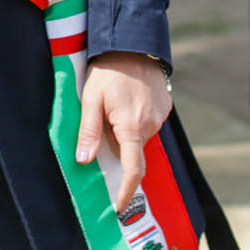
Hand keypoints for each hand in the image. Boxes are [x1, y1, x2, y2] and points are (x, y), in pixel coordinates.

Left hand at [75, 51, 171, 212]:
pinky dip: (135, 120)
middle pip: (132, 151)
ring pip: (139, 136)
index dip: (127, 192)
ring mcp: (161, 117)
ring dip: (125, 131)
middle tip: (101, 123)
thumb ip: (89, 131)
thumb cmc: (107, 70)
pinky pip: (148, 123)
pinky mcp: (166, 108)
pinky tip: (125, 100)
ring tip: (111, 105)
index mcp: (132, 127)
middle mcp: (151, 126)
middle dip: (117, 147)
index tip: (120, 207)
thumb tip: (84, 161)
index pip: (133, 170)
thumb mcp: (91, 99)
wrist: (132, 42)